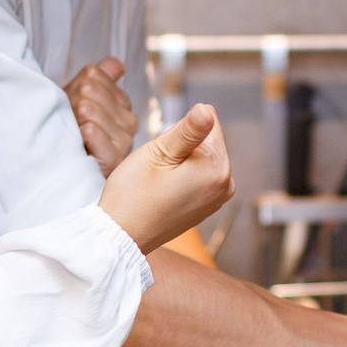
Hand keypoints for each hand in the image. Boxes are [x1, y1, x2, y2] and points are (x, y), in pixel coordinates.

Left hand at [65, 56, 135, 173]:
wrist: (63, 173)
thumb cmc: (71, 134)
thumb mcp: (82, 100)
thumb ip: (102, 79)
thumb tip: (117, 64)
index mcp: (123, 105)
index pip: (95, 75)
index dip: (74, 87)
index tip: (72, 106)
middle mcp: (129, 122)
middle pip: (90, 90)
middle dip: (71, 101)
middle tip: (69, 121)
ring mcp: (124, 141)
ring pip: (88, 109)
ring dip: (71, 120)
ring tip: (70, 133)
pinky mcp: (113, 159)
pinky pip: (91, 131)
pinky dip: (78, 135)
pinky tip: (77, 142)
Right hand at [99, 104, 232, 251]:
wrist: (120, 237)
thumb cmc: (133, 195)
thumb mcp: (158, 153)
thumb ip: (188, 130)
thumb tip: (208, 109)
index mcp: (218, 169)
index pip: (208, 122)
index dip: (178, 131)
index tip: (162, 153)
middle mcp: (226, 184)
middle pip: (206, 140)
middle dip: (180, 146)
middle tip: (157, 169)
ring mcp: (218, 198)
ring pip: (200, 157)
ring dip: (179, 161)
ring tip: (158, 181)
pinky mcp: (207, 206)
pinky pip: (197, 175)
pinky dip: (180, 176)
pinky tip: (162, 191)